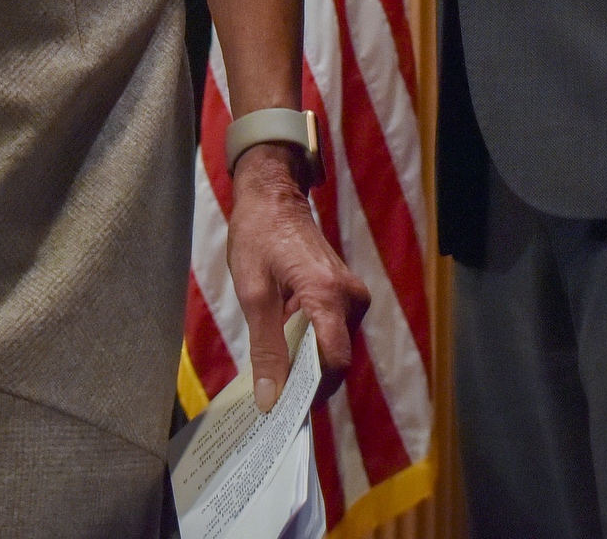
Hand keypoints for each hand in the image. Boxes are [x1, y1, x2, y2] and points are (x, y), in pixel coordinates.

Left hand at [223, 144, 369, 412]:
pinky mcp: (347, 296)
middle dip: (306, 382)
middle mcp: (351, 298)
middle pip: (335, 359)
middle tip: (273, 400)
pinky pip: (332, 333)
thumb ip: (266, 348)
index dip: (310, 391)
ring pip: (334, 349)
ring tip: (274, 378)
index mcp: (328, 295)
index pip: (333, 362)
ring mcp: (353, 296)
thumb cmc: (259, 237)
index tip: (283, 410)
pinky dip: (310, 348)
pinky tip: (284, 354)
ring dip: (307, 365)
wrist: (274, 197)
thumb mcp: (253, 294)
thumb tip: (270, 398)